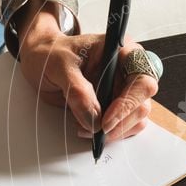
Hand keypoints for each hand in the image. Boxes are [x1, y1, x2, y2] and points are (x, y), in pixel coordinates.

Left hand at [16, 0, 157, 140]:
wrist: (42, 60)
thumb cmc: (52, 53)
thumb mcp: (59, 66)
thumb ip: (77, 91)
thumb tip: (93, 120)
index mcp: (122, 52)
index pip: (142, 80)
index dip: (128, 103)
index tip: (106, 121)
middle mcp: (129, 71)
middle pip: (142, 103)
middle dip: (120, 122)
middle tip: (96, 131)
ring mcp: (125, 89)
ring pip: (137, 118)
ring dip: (115, 130)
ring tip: (87, 129)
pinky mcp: (117, 105)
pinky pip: (125, 125)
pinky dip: (110, 133)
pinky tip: (89, 128)